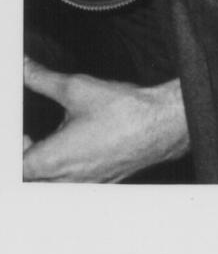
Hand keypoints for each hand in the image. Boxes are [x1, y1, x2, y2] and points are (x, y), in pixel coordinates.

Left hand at [22, 60, 187, 181]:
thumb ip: (42, 78)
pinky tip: (83, 149)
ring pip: (51, 184)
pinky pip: (74, 184)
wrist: (166, 122)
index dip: (15, 148)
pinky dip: (70, 171)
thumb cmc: (125, 110)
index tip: (21, 135)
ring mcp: (84, 185)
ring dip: (48, 167)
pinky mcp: (102, 184)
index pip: (16, 165)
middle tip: (32, 138)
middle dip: (29, 157)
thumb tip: (24, 67)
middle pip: (31, 177)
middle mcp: (64, 180)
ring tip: (57, 143)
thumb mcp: (77, 88)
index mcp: (50, 160)